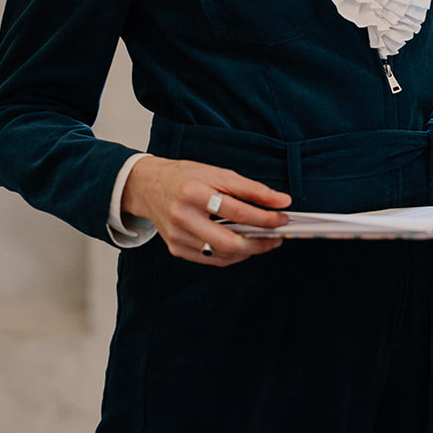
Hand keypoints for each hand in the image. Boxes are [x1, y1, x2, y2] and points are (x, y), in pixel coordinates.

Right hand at [121, 156, 290, 267]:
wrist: (149, 186)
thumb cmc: (186, 177)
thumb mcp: (217, 173)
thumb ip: (249, 188)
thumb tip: (281, 201)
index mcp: (194, 192)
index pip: (237, 210)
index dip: (264, 216)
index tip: (283, 217)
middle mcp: (183, 216)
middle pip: (229, 241)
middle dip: (259, 242)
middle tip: (278, 236)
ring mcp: (177, 236)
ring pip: (221, 254)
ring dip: (248, 251)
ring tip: (263, 241)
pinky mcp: (175, 248)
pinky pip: (210, 259)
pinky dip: (231, 255)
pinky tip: (242, 246)